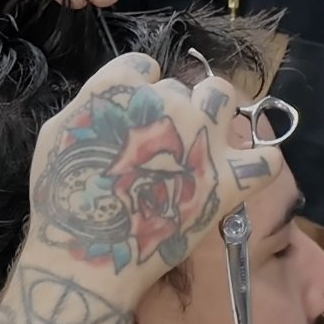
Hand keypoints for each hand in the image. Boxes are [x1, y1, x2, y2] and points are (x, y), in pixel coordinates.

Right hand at [21, 51, 272, 307]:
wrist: (91, 256)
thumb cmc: (63, 199)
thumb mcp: (57, 133)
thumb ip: (91, 102)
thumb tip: (117, 96)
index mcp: (122, 89)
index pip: (143, 67)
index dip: (138, 90)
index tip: (132, 118)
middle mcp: (169, 102)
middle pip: (182, 86)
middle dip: (174, 107)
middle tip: (160, 144)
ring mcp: (203, 140)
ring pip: (226, 98)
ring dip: (216, 113)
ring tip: (203, 140)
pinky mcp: (229, 181)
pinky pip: (266, 158)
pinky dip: (258, 161)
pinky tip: (242, 170)